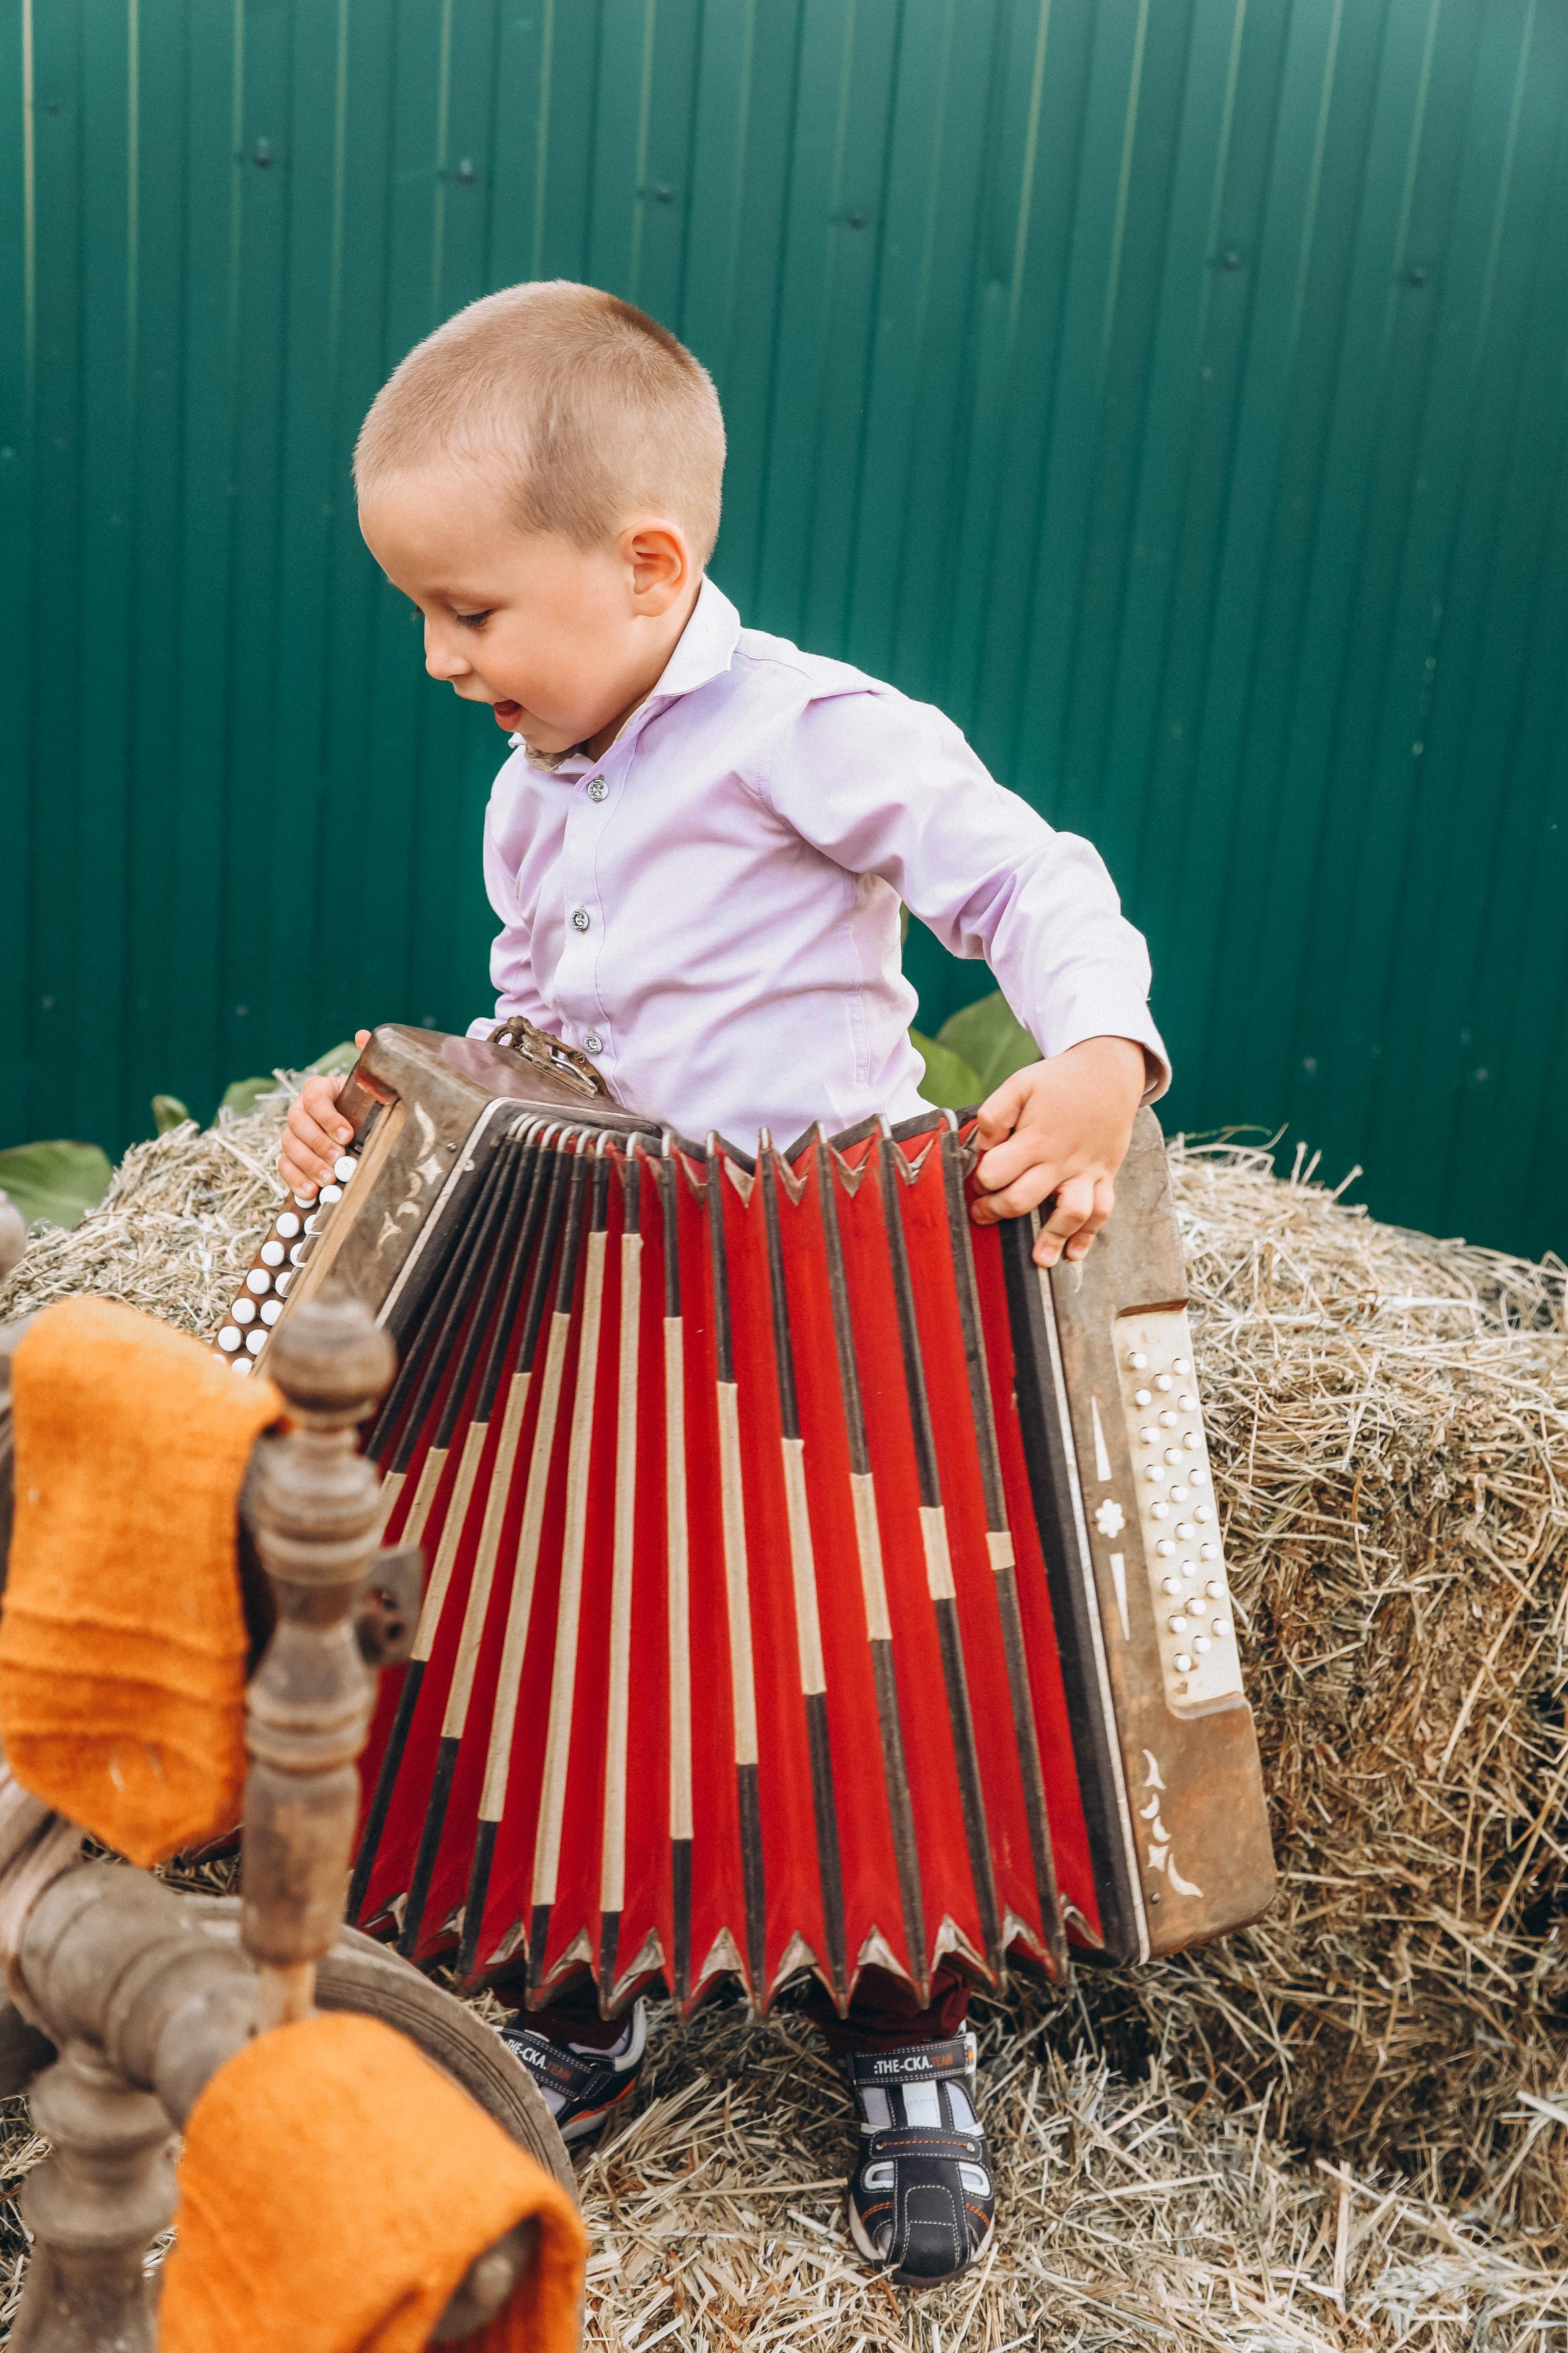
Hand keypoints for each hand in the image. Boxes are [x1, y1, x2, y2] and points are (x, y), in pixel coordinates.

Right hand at [278, 1031, 369, 1196]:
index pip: (315, 1098)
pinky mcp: (291, 1156)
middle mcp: (300, 1110)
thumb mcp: (367, 1083)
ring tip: (328, 1180)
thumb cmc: (361, 1102)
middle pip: (298, 1125)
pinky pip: (284, 1167)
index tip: (348, 1135)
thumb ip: (367, 1058)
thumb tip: (364, 1034)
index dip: (329, 1117)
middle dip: (319, 1145)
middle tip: (339, 1162)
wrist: (355, 1122)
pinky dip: (295, 1180)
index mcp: (316, 1089)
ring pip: (290, 1147)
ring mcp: (292, 1134)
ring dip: (308, 1165)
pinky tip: (310, 1192)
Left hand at [970, 1035, 1146, 1266]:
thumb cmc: (1059, 1081)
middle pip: (1024, 1200)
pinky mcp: (1105, 1175)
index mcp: (1036, 1138)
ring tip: (1039, 1259)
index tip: (977, 1179)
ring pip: (1071, 1213)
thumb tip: (984, 1146)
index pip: (997, 1172)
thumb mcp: (1020, 1083)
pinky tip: (1075, 1253)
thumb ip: (994, 1114)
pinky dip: (1090, 1235)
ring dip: (1053, 1237)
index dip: (980, 1179)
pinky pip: (1102, 1211)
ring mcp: (1086, 1171)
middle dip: (997, 1211)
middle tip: (983, 1213)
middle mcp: (1061, 1160)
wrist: (1110, 1072)